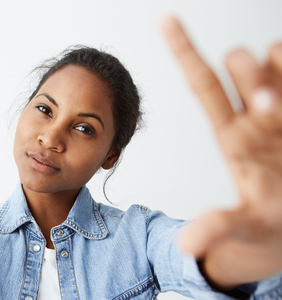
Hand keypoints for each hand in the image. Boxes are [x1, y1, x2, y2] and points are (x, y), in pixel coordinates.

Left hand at [162, 17, 281, 287]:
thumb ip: (218, 227)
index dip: (185, 50)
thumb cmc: (264, 222)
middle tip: (269, 106)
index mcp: (231, 135)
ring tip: (280, 105)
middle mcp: (256, 115)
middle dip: (251, 72)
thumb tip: (188, 245)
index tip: (166, 19)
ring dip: (280, 65)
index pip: (204, 84)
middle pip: (241, 66)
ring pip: (276, 59)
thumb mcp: (242, 226)